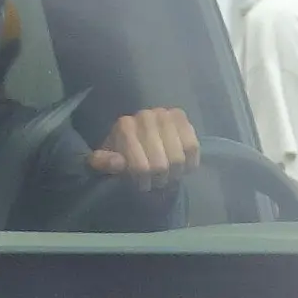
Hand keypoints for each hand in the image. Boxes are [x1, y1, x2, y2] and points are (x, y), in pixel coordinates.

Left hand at [84, 107, 199, 178]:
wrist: (138, 138)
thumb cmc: (122, 154)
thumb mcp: (106, 161)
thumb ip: (104, 163)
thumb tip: (118, 163)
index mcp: (125, 126)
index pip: (140, 167)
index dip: (142, 181)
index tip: (140, 183)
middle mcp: (145, 116)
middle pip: (160, 165)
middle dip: (158, 179)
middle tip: (155, 180)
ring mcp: (165, 114)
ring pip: (178, 158)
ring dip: (174, 173)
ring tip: (168, 174)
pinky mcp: (182, 118)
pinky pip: (192, 147)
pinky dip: (190, 162)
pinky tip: (182, 166)